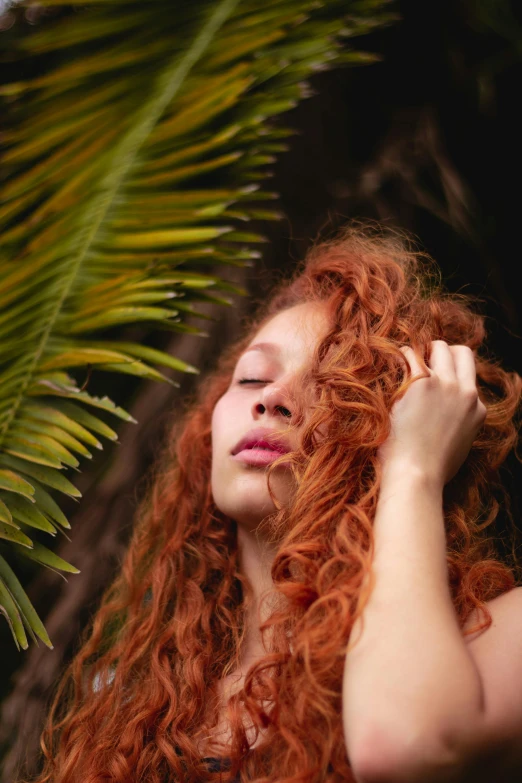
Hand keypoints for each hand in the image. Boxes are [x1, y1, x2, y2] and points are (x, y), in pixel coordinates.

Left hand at [378, 340, 486, 487]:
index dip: (450, 375)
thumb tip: (446, 419)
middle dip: (442, 353)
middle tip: (422, 362)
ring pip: (438, 347)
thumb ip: (459, 425)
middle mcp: (464, 392)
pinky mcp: (420, 381)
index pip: (468, 377)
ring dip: (421, 351)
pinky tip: (390, 365)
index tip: (434, 379)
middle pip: (460, 353)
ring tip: (404, 362)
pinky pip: (410, 354)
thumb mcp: (459, 446)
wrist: (415, 474)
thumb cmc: (430, 469)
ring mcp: (444, 384)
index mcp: (476, 409)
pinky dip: (401, 356)